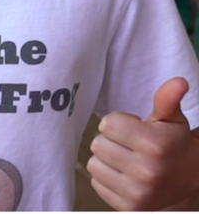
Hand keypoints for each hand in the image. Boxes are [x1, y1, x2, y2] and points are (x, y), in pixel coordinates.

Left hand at [89, 77, 198, 210]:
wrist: (189, 183)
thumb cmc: (175, 146)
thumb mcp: (173, 121)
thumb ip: (167, 100)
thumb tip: (177, 81)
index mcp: (155, 145)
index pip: (108, 124)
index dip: (120, 123)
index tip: (136, 129)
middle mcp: (146, 171)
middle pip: (98, 143)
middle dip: (112, 141)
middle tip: (132, 146)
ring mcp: (136, 192)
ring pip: (94, 164)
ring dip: (107, 160)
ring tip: (128, 160)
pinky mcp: (127, 207)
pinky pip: (96, 183)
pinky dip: (107, 178)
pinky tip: (126, 176)